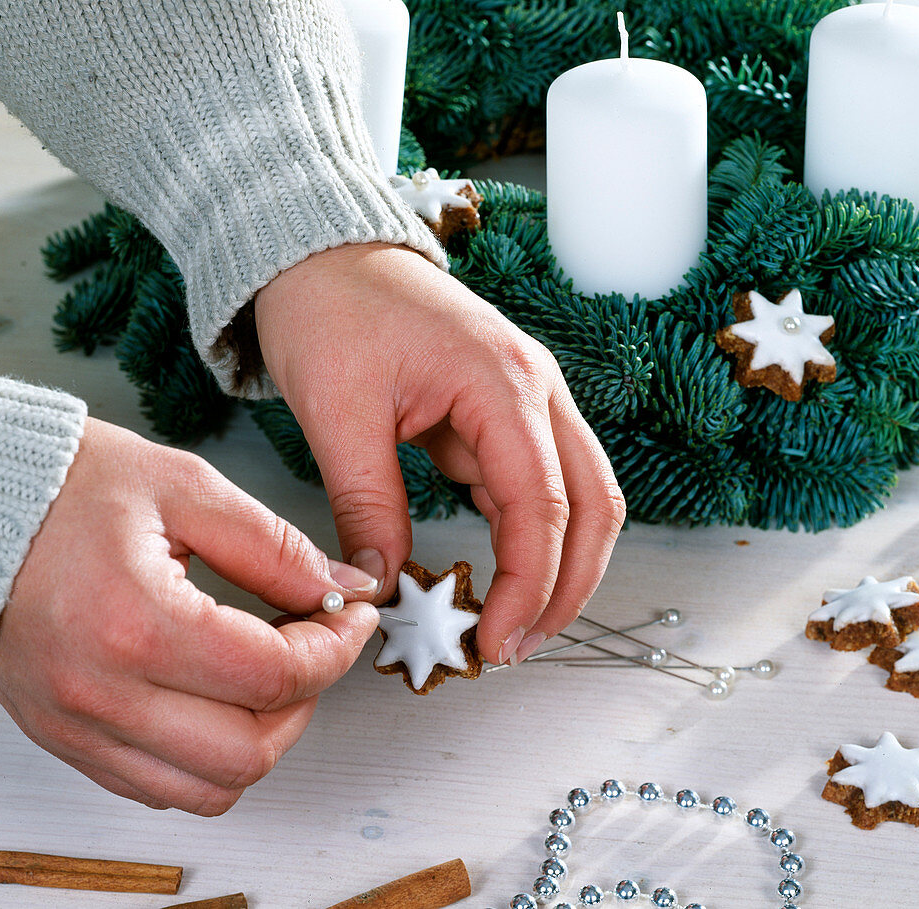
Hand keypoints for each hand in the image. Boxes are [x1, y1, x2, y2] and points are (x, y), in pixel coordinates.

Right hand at [0, 417, 378, 814]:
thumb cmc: (67, 488)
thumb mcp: (188, 490)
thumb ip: (277, 547)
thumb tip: (343, 589)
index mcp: (137, 624)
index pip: (274, 676)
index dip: (337, 649)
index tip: (351, 617)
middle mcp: (102, 694)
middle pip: (249, 752)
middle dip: (308, 699)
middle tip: (315, 645)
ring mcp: (78, 728)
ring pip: (209, 789)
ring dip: (262, 739)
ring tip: (268, 676)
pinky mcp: (66, 740)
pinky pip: (158, 788)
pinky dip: (207, 759)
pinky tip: (218, 700)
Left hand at [256, 243, 624, 665]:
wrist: (323, 251)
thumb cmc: (331, 310)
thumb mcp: (338, 414)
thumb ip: (367, 506)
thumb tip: (380, 586)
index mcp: (504, 383)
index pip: (544, 507)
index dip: (531, 587)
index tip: (496, 644)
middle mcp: (536, 390)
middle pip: (595, 505)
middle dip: (571, 586)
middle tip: (520, 646)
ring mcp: (528, 399)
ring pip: (579, 498)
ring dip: (559, 564)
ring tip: (513, 623)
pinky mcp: (505, 412)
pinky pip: (536, 484)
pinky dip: (527, 536)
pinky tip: (496, 574)